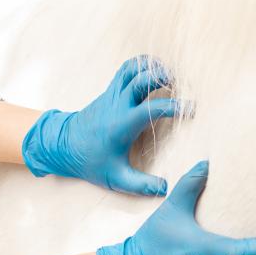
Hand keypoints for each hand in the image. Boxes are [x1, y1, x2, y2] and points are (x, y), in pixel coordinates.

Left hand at [21, 56, 177, 195]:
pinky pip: (126, 70)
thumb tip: (165, 189)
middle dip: (162, 77)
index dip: (175, 106)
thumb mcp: (115, 178)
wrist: (63, 145)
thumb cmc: (91, 161)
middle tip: (179, 84)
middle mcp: (117, 104)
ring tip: (168, 75)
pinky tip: (153, 74)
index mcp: (123, 124)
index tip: (191, 109)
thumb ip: (140, 185)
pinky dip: (141, 65)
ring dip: (151, 67)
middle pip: (141, 79)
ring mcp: (112, 94)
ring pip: (132, 69)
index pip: (152, 108)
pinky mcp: (109, 91)